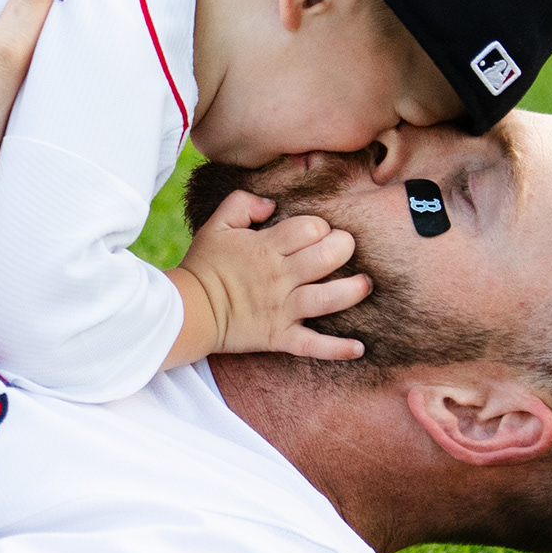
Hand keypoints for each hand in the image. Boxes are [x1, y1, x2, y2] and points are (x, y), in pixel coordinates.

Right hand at [169, 189, 370, 361]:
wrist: (187, 311)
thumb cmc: (204, 265)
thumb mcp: (216, 225)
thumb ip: (242, 203)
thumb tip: (272, 203)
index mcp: (266, 248)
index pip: (311, 228)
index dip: (320, 226)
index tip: (316, 232)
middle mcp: (280, 278)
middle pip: (327, 257)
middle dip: (343, 247)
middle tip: (342, 249)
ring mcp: (282, 310)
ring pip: (328, 298)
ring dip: (353, 290)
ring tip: (364, 284)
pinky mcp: (279, 337)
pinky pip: (312, 345)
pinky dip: (336, 349)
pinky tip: (358, 348)